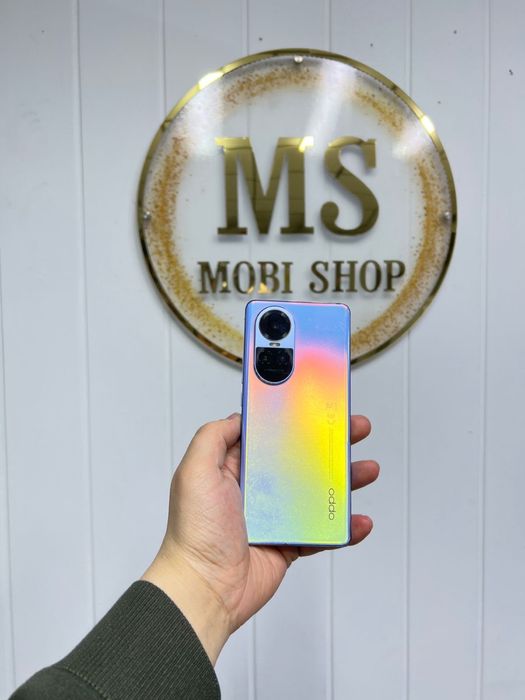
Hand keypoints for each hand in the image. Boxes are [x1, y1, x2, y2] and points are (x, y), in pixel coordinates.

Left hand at [141, 413, 378, 663]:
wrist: (204, 589)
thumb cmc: (194, 533)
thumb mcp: (195, 470)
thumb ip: (214, 436)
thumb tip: (238, 416)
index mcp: (234, 467)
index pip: (270, 433)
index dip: (293, 417)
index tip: (317, 404)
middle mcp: (256, 489)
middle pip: (301, 458)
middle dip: (329, 442)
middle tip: (353, 429)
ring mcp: (274, 517)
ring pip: (318, 492)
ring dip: (345, 480)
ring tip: (366, 468)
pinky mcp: (288, 544)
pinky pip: (322, 532)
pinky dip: (344, 527)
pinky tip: (359, 520)